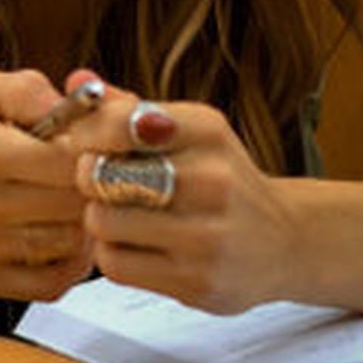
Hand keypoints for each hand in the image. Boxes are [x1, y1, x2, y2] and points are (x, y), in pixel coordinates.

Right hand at [0, 69, 92, 300]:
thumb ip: (28, 90)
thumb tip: (82, 107)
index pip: (69, 162)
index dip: (93, 152)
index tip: (91, 146)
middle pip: (74, 206)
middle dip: (89, 187)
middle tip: (83, 173)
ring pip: (68, 245)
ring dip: (80, 224)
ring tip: (66, 200)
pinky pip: (51, 284)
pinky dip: (67, 264)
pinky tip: (56, 234)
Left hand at [65, 80, 297, 313]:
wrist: (287, 240)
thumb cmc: (220, 178)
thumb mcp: (187, 130)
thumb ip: (126, 107)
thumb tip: (76, 80)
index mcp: (207, 131)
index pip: (120, 122)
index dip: (86, 132)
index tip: (87, 141)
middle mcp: (213, 181)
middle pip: (100, 174)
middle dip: (89, 177)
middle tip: (102, 181)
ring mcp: (207, 236)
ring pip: (101, 221)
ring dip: (99, 218)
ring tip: (121, 213)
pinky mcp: (197, 282)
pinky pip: (114, 263)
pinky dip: (113, 253)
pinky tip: (136, 244)